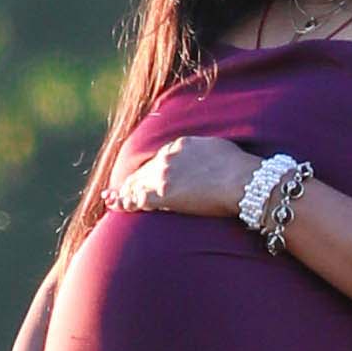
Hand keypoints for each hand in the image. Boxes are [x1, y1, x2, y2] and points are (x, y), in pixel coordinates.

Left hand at [111, 132, 253, 218]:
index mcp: (180, 145)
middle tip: (118, 189)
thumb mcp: (218, 149)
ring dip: (122, 192)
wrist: (241, 180)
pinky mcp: (162, 195)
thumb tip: (205, 159)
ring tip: (111, 198)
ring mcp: (163, 176)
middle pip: (144, 171)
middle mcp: (167, 158)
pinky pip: (137, 199)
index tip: (143, 175)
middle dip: (130, 181)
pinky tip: (115, 205)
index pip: (159, 159)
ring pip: (136, 184)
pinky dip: (124, 202)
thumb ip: (203, 153)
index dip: (149, 169)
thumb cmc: (238, 167)